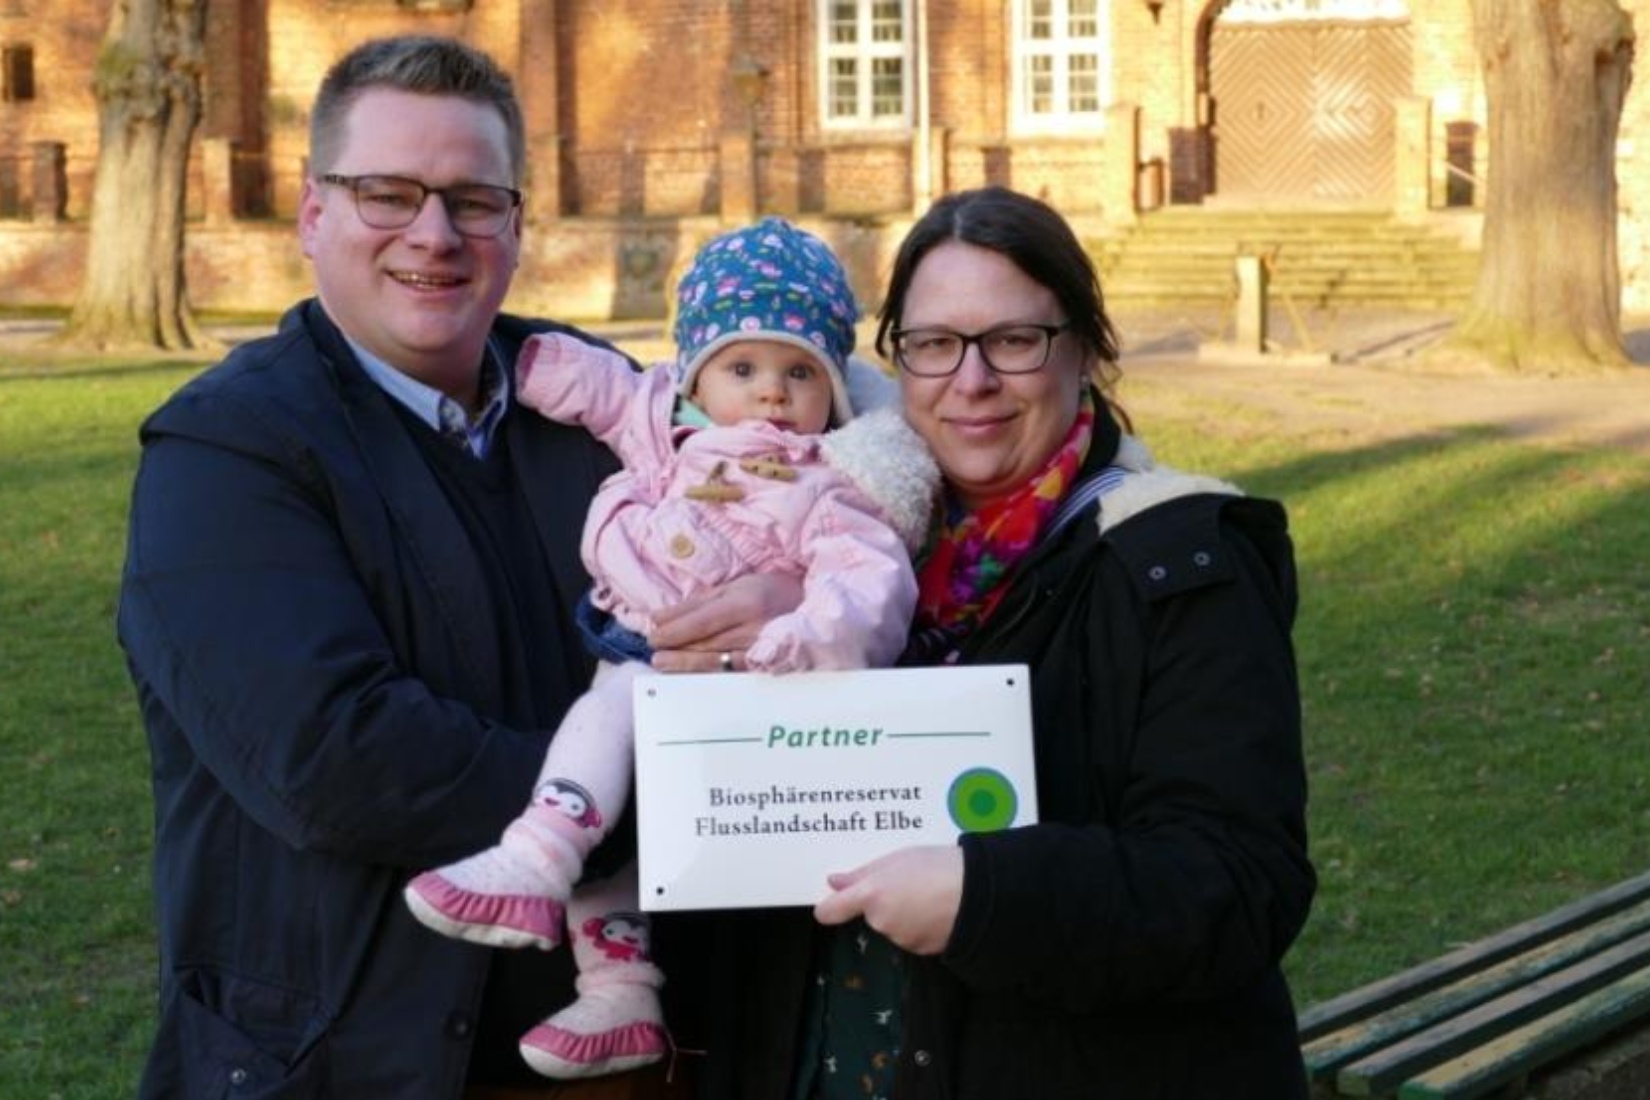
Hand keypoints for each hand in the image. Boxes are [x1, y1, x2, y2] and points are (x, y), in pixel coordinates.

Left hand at [648, 573, 802, 671]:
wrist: (810, 607)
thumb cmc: (769, 592)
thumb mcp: (735, 586)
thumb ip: (696, 603)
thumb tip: (659, 617)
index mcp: (746, 604)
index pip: (702, 622)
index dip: (675, 631)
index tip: (653, 635)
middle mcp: (754, 629)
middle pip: (706, 643)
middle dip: (676, 649)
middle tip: (653, 652)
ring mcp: (761, 652)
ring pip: (716, 663)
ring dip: (685, 664)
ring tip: (663, 663)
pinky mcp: (764, 668)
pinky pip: (729, 673)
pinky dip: (706, 673)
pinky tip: (689, 674)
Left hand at [813, 845, 963, 955]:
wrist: (981, 895)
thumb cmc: (940, 867)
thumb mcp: (899, 857)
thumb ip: (863, 873)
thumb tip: (835, 882)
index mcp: (872, 895)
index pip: (831, 911)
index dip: (829, 907)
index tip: (830, 903)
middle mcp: (882, 922)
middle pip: (871, 914)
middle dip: (884, 901)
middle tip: (907, 880)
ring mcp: (902, 939)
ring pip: (893, 926)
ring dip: (903, 913)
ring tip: (928, 892)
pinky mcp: (922, 951)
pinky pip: (912, 936)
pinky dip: (920, 926)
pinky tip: (937, 909)